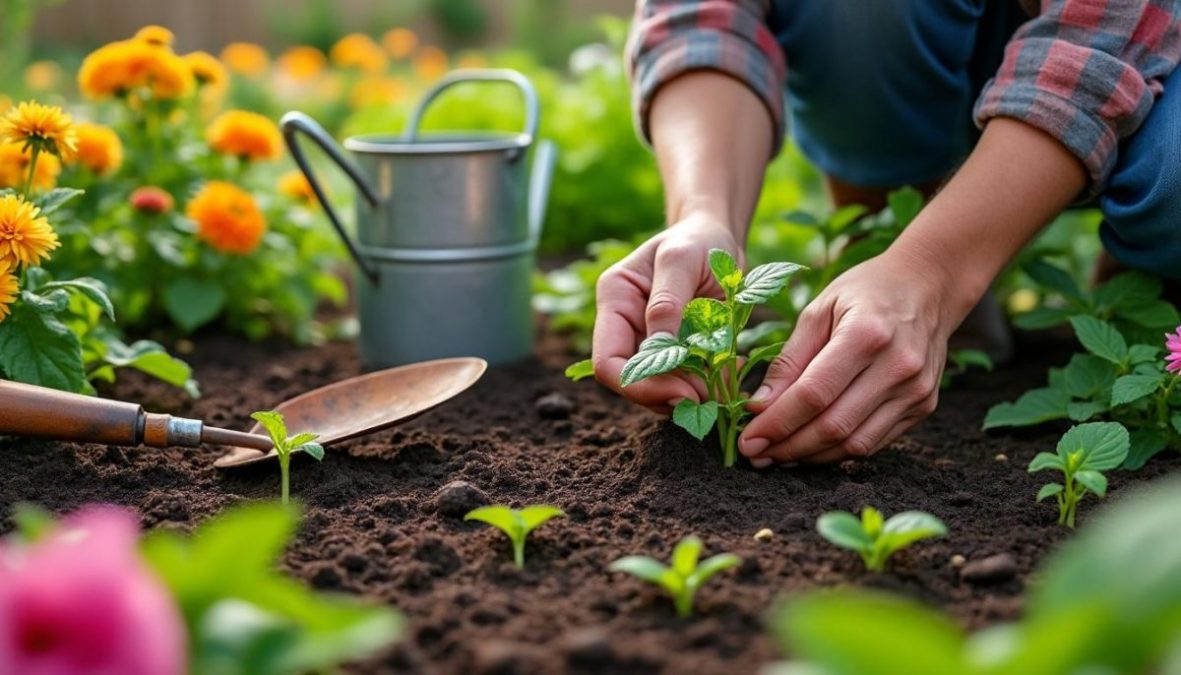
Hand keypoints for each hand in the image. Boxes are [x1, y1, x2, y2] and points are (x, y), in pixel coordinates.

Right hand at [591, 214, 741, 412]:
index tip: (684, 392)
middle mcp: (624, 326)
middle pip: (631, 383)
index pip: (607, 362)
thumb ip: (667, 303)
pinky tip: (728, 369)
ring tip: (724, 379)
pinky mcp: (673, 351)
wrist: (717, 236)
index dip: (640, 386)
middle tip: (710, 395)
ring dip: (690, 393)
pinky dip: (706, 384)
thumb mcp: (681, 259)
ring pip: (657, 388)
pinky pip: (683, 381)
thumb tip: (657, 351)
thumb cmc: (697, 239)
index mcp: (615, 301)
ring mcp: (648, 341)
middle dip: (668, 394)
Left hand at [738, 246, 968, 464]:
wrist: (929, 285)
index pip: (813, 394)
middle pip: (833, 426)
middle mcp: (897, 366)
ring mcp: (916, 390)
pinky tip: (811, 447)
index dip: (777, 423)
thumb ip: (788, 361)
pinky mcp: (924, 406)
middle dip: (788, 447)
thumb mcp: (818, 310)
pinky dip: (838, 451)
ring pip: (854, 444)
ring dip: (811, 457)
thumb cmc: (865, 292)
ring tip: (778, 456)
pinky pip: (874, 442)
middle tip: (756, 454)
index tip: (748, 439)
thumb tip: (758, 407)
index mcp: (866, 334)